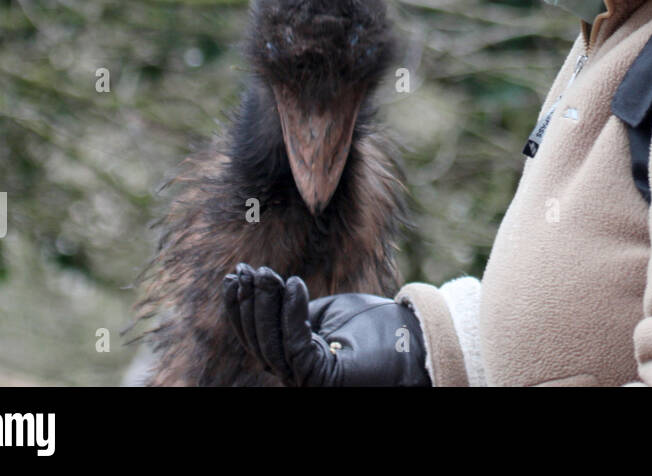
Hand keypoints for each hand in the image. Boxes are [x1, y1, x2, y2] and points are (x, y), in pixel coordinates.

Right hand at [222, 263, 429, 386]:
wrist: (418, 340)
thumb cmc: (380, 327)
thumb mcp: (332, 311)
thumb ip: (300, 309)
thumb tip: (272, 294)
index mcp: (297, 357)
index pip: (257, 335)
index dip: (241, 307)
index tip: (234, 274)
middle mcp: (297, 373)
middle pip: (258, 342)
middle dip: (247, 304)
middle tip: (244, 271)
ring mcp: (308, 379)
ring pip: (272, 345)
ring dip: (265, 305)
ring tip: (265, 274)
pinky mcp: (322, 378)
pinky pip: (297, 345)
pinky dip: (291, 313)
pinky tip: (293, 283)